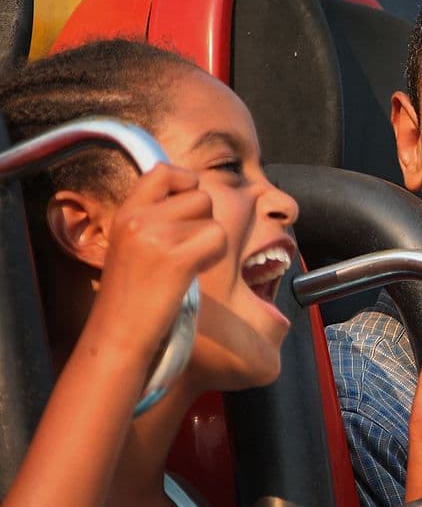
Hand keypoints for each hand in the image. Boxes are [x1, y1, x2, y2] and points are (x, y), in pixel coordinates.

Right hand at [89, 164, 226, 364]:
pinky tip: (194, 272)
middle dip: (204, 222)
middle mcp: (138, 218)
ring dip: (212, 241)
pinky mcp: (175, 258)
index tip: (188, 208)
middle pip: (200, 195)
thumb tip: (195, 196)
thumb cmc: (132, 297)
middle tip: (187, 250)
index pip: (164, 171)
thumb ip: (156, 219)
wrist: (117, 335)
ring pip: (213, 218)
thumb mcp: (132, 245)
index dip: (186, 182)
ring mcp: (156, 236)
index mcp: (126, 212)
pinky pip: (218, 239)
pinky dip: (216, 256)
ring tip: (188, 264)